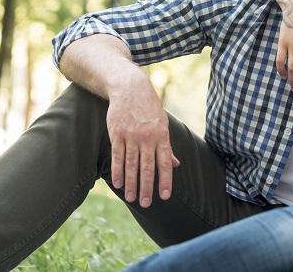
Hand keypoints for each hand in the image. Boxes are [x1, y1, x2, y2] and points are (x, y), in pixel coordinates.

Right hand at [106, 73, 178, 207]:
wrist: (130, 88)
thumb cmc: (149, 108)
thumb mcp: (163, 123)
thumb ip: (167, 146)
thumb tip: (176, 165)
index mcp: (161, 135)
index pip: (164, 162)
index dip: (165, 180)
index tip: (164, 196)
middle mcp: (147, 137)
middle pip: (147, 167)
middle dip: (147, 187)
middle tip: (146, 204)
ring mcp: (131, 135)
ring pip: (131, 164)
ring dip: (131, 183)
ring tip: (131, 198)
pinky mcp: (117, 133)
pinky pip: (117, 156)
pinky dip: (117, 170)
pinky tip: (117, 184)